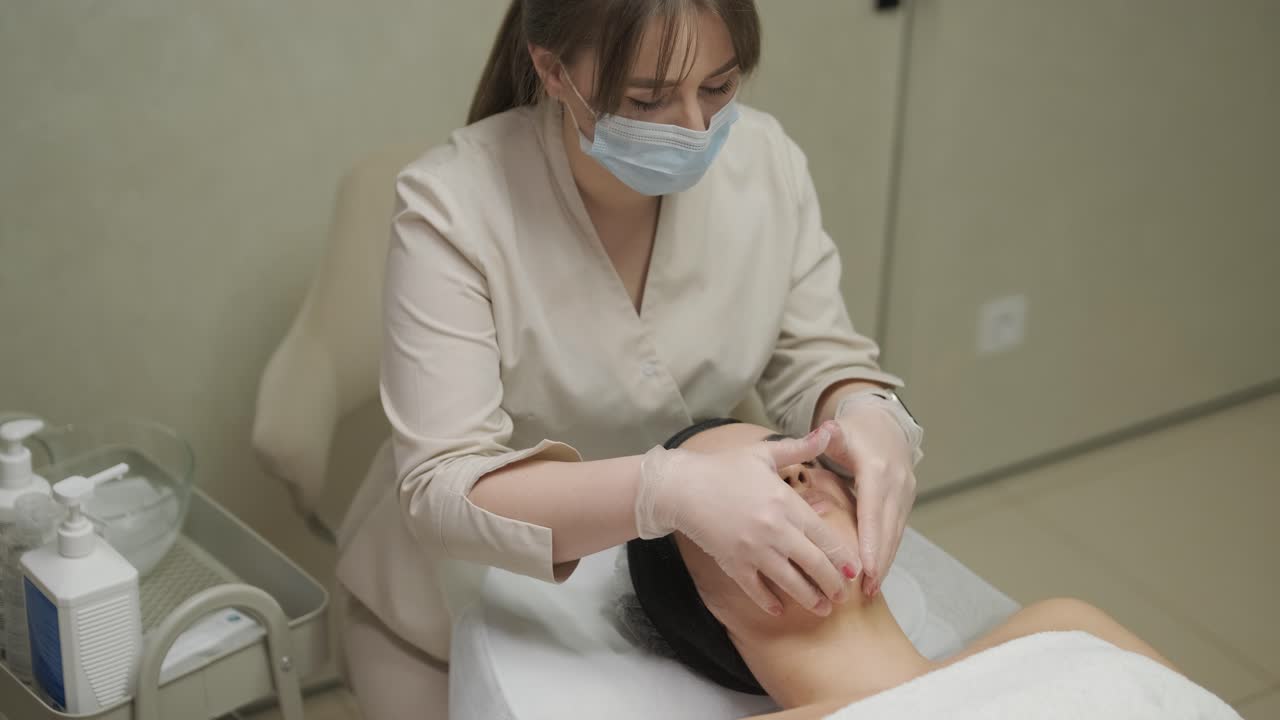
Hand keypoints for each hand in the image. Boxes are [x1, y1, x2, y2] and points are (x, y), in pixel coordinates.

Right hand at [635, 422, 857, 616]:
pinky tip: (778, 610)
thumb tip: (830, 430)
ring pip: (790, 582)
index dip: (842, 557)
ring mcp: (753, 550)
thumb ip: (800, 448)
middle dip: (832, 584)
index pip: (824, 536)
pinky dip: (768, 602)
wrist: (681, 487)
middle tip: (842, 596)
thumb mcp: (764, 453)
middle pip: (813, 564)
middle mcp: (774, 530)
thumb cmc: (724, 467)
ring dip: (809, 599)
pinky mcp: (733, 563)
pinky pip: (755, 589)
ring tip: (822, 609)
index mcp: (786, 503)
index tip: (854, 571)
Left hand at [824, 396, 918, 597]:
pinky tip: (880, 569)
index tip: (866, 568)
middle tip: (868, 589)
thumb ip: (829, 434)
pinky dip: (889, 550)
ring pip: (896, 532)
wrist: (885, 424)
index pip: (873, 510)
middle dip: (880, 560)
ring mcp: (905, 492)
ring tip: (873, 587)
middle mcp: (896, 483)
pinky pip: (897, 529)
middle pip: (888, 528)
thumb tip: (824, 431)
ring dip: (886, 560)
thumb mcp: (840, 429)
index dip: (871, 540)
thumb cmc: (855, 430)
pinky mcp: (906, 500)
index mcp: (877, 469)